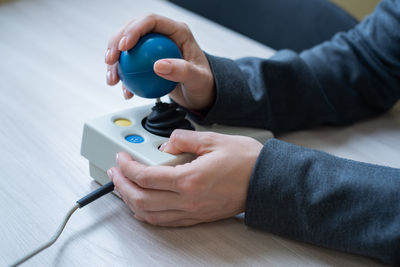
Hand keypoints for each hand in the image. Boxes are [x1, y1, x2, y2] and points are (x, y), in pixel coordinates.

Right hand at [105, 14, 214, 110]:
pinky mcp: (146, 62)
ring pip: (126, 48)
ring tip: (112, 79)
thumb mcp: (198, 79)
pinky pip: (130, 65)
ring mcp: (153, 49)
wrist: (201, 95)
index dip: (134, 30)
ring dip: (115, 62)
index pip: (151, 21)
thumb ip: (182, 70)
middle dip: (116, 43)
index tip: (124, 46)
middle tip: (111, 61)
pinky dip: (123, 76)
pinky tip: (122, 89)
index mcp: (177, 31)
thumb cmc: (204, 83)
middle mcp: (162, 36)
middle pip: (133, 30)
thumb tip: (158, 65)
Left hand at [107, 129, 262, 226]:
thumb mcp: (213, 140)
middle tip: (114, 172)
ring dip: (131, 201)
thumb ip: (184, 139)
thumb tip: (167, 143)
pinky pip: (165, 221)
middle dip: (121, 185)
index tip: (121, 158)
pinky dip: (148, 214)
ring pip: (150, 214)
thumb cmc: (246, 161)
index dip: (127, 167)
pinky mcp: (197, 217)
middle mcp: (188, 200)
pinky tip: (142, 207)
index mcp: (189, 179)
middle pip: (141, 199)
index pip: (146, 176)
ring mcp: (192, 212)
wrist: (266, 181)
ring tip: (123, 188)